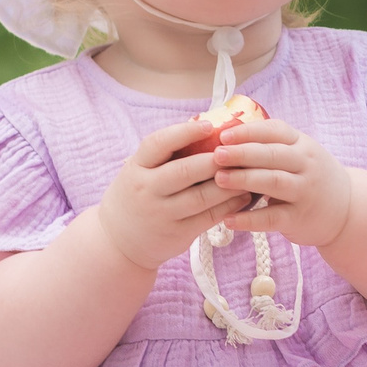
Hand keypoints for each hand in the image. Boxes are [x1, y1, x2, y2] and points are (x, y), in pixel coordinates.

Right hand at [95, 117, 250, 270]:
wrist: (118, 241)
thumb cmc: (137, 196)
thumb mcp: (139, 171)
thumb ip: (165, 154)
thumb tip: (206, 127)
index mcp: (137, 168)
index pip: (158, 143)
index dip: (184, 132)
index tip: (209, 126)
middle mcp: (147, 190)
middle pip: (184, 171)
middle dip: (214, 159)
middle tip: (237, 150)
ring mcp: (162, 214)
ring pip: (201, 197)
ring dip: (229, 184)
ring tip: (248, 172)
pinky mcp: (177, 234)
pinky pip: (208, 218)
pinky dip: (229, 206)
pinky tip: (243, 197)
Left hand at [212, 119, 353, 247]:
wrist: (347, 210)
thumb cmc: (311, 178)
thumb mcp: (300, 155)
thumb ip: (271, 147)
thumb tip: (225, 138)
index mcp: (302, 145)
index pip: (275, 131)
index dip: (249, 132)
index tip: (223, 134)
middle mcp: (306, 165)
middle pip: (273, 155)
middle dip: (242, 153)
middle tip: (216, 154)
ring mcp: (305, 192)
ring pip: (274, 182)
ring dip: (245, 180)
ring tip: (219, 179)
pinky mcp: (300, 218)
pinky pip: (272, 217)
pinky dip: (250, 219)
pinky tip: (228, 219)